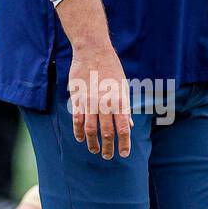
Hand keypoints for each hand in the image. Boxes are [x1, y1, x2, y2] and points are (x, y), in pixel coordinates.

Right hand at [68, 41, 131, 158]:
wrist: (93, 51)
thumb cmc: (111, 69)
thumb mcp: (123, 87)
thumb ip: (125, 108)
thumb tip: (130, 125)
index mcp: (119, 101)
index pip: (123, 129)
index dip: (124, 144)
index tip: (124, 154)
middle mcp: (105, 104)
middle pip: (107, 133)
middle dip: (108, 148)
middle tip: (108, 156)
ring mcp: (90, 102)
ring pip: (91, 130)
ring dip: (93, 143)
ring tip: (95, 150)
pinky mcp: (78, 99)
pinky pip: (77, 120)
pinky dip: (78, 132)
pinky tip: (81, 138)